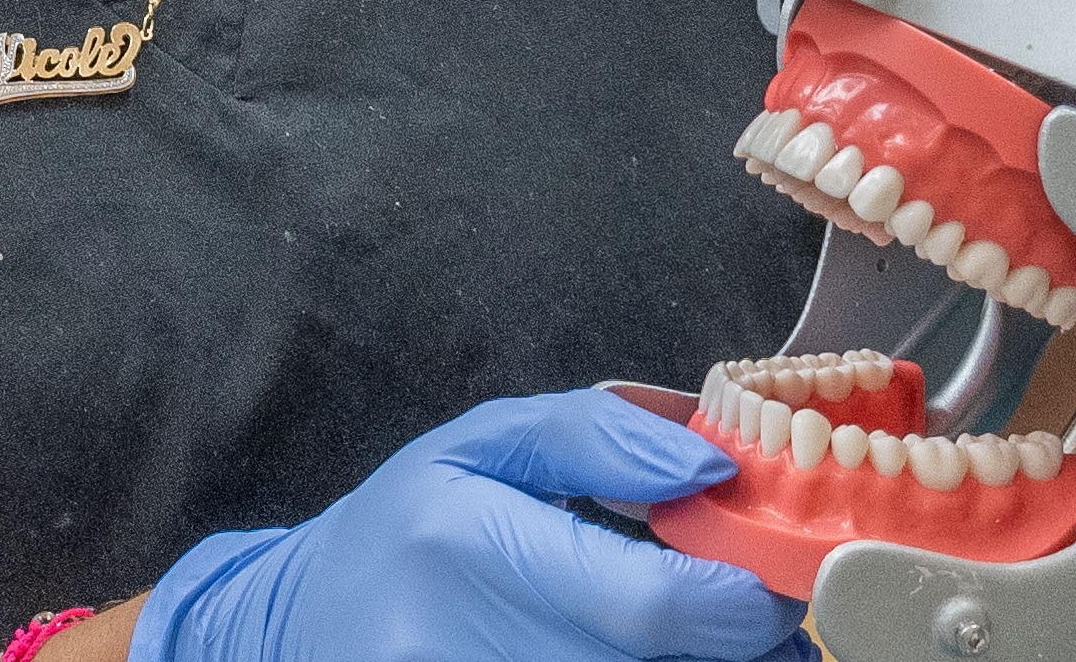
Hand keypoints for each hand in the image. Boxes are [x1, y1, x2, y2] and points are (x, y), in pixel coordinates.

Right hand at [130, 391, 806, 661]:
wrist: (298, 630)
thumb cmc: (403, 533)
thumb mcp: (481, 446)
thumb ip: (600, 436)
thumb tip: (712, 460)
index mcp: (470, 547)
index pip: (653, 607)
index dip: (745, 601)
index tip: (778, 575)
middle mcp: (466, 649)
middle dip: (740, 645)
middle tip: (761, 615)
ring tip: (704, 636)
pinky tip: (653, 660)